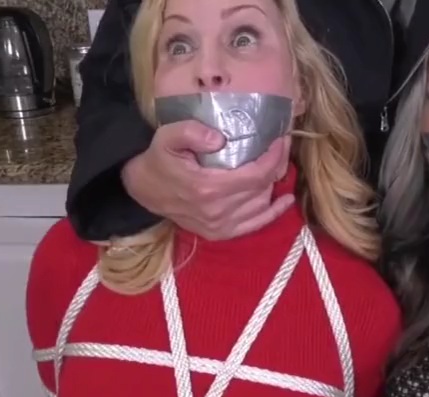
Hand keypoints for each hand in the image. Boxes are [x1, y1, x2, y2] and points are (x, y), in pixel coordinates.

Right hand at [121, 120, 293, 239]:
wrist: (142, 188)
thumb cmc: (159, 159)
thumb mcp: (167, 137)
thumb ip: (191, 132)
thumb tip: (220, 138)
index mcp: (208, 187)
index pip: (256, 174)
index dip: (274, 156)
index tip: (281, 139)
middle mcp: (218, 211)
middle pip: (262, 188)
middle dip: (277, 164)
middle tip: (282, 146)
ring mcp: (220, 225)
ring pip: (261, 204)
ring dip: (273, 184)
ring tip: (276, 164)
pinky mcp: (219, 233)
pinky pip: (254, 225)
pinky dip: (273, 213)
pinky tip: (285, 200)